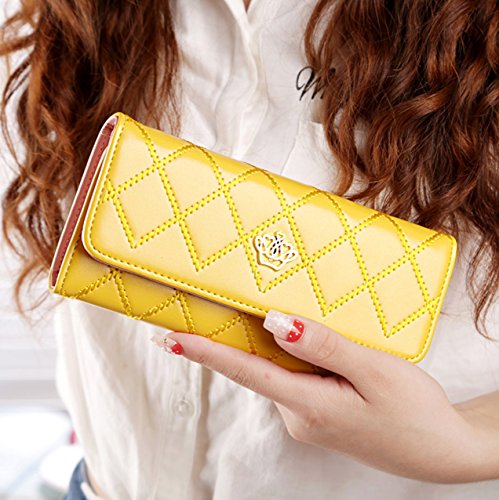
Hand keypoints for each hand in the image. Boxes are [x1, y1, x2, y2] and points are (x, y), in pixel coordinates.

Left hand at [151, 310, 498, 482]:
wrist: (440, 449)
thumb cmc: (413, 411)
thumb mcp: (373, 371)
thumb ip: (323, 347)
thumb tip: (276, 322)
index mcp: (308, 405)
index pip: (245, 371)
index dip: (206, 353)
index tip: (171, 338)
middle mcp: (298, 414)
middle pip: (259, 367)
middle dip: (236, 339)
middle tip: (214, 305)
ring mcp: (307, 417)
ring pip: (281, 370)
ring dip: (277, 346)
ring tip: (286, 319)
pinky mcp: (318, 413)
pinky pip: (297, 377)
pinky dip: (297, 357)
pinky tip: (317, 346)